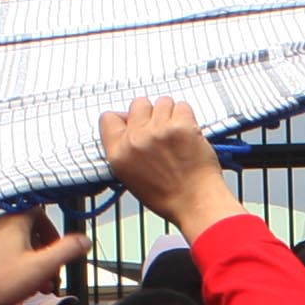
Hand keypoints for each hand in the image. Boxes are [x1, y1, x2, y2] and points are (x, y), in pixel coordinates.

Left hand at [0, 209, 92, 304]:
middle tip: (49, 278)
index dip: (54, 234)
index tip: (58, 255)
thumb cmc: (2, 282)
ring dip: (29, 263)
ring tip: (35, 286)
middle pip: (28, 232)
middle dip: (43, 255)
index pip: (41, 215)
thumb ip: (67, 251)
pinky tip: (14, 285)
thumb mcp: (43, 267)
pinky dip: (11, 265)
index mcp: (13, 220)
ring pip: (14, 244)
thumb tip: (85, 240)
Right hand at [102, 97, 242, 235]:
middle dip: (151, 114)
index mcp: (118, 154)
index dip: (125, 118)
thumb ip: (125, 149)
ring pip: (162, 101)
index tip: (136, 124)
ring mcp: (158, 130)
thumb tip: (128, 122)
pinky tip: (189, 134)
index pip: (109, 118)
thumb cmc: (167, 195)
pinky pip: (182, 106)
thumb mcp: (130, 176)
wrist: (195, 203)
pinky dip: (188, 117)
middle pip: (138, 104)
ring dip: (171, 114)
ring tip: (177, 135)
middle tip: (162, 131)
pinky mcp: (181, 126)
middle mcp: (135, 140)